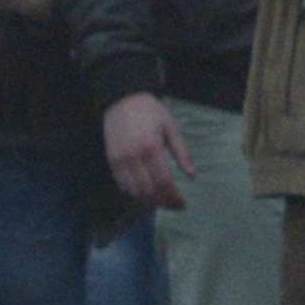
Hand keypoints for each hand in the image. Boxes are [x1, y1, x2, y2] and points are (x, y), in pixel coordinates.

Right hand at [101, 92, 191, 210]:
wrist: (122, 100)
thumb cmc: (151, 112)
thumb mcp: (171, 128)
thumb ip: (182, 153)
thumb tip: (192, 176)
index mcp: (152, 146)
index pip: (164, 181)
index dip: (173, 197)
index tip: (182, 204)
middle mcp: (134, 156)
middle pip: (149, 190)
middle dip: (163, 202)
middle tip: (174, 205)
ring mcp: (120, 159)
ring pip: (135, 191)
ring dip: (149, 201)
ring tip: (162, 201)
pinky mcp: (111, 161)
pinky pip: (122, 185)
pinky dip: (135, 193)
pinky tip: (146, 193)